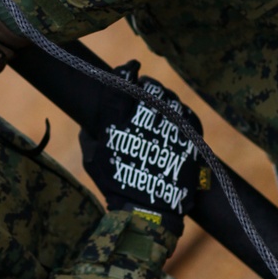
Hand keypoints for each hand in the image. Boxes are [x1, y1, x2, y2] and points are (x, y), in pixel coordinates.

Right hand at [79, 63, 203, 235]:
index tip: (131, 67)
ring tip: (160, 106)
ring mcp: (170, 126)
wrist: (147, 211)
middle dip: (147, 84)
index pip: (123, 81)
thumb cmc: (115, 187)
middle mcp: (145, 117)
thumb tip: (89, 123)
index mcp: (118, 119)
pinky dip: (181, 113)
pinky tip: (176, 118)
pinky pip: (187, 114)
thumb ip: (89, 136)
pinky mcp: (188, 138)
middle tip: (145, 89)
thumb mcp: (92, 161)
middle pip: (149, 86)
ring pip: (170, 98)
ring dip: (164, 98)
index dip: (127, 70)